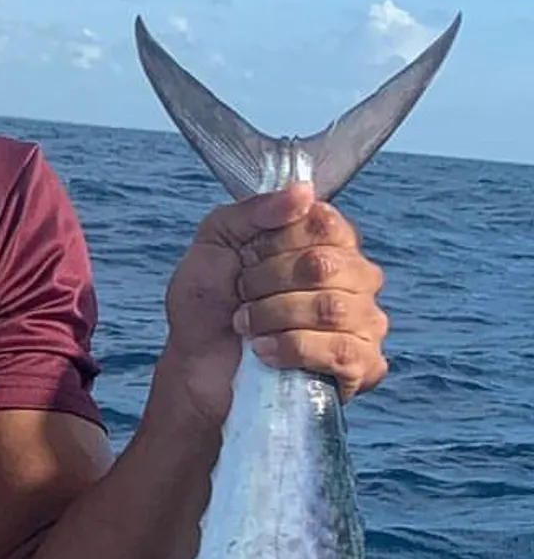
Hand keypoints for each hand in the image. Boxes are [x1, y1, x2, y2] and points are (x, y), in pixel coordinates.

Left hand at [158, 182, 389, 427]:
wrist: (195, 366)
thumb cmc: (209, 304)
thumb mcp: (215, 244)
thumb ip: (252, 211)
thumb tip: (304, 192)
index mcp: (328, 241)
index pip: (323, 223)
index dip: (274, 244)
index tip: (245, 260)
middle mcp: (356, 277)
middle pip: (324, 265)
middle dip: (266, 284)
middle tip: (241, 299)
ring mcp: (364, 322)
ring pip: (332, 308)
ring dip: (273, 318)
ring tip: (247, 328)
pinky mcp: (361, 366)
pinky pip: (344, 351)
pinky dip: (295, 350)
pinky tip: (265, 353)